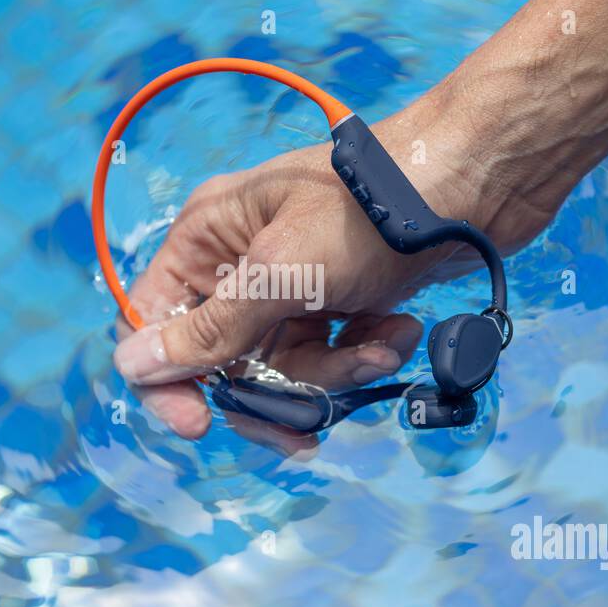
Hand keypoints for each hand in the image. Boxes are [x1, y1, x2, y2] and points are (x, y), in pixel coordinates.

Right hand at [111, 83, 570, 443]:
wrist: (476, 183)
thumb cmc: (371, 209)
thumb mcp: (285, 273)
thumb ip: (211, 330)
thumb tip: (131, 368)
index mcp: (208, 237)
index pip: (153, 320)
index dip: (168, 378)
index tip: (200, 423)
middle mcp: (240, 261)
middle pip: (222, 360)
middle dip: (274, 391)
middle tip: (308, 421)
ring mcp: (293, 283)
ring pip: (283, 369)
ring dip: (335, 374)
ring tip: (383, 348)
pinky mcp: (340, 300)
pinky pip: (330, 356)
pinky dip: (366, 355)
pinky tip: (401, 332)